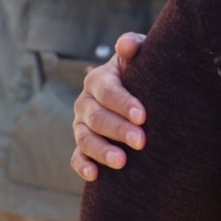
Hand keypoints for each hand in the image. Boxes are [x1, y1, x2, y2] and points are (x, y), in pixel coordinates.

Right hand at [71, 33, 148, 180]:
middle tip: (141, 141)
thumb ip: (134, 46)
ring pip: (85, 138)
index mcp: (98, 79)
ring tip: (122, 162)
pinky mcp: (82, 145)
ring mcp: (81, 125)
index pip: (107, 92)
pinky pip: (77, 157)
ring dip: (102, 151)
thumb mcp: (141, 56)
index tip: (143, 116)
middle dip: (118, 130)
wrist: (142, 92)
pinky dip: (83, 166)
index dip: (123, 103)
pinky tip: (95, 175)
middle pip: (97, 117)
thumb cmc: (144, 71)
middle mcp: (85, 102)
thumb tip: (127, 44)